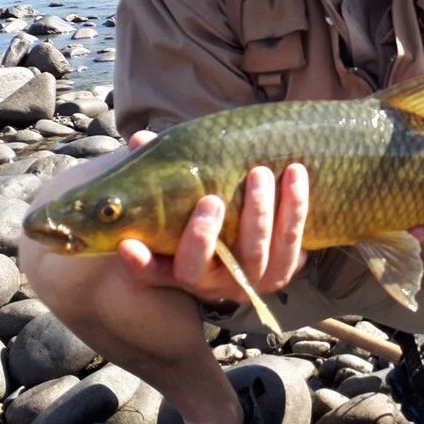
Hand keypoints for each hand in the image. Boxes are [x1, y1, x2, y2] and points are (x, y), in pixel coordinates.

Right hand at [116, 130, 309, 304]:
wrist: (252, 237)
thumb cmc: (208, 213)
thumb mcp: (181, 199)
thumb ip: (162, 174)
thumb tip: (142, 139)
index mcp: (180, 269)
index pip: (153, 272)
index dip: (140, 265)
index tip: (128, 245)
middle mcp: (214, 284)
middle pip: (207, 266)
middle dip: (208, 235)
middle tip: (211, 199)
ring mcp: (251, 280)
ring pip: (256, 255)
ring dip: (259, 214)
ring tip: (259, 173)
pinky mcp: (284, 270)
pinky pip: (293, 245)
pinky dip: (295, 209)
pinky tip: (295, 175)